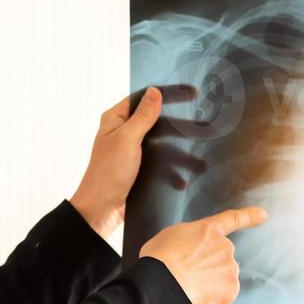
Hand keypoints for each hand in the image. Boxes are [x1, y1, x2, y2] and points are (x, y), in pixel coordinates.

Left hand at [70, 86, 198, 239]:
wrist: (101, 211)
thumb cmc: (107, 174)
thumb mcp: (127, 140)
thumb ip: (143, 117)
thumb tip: (154, 92)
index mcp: (115, 119)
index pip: (143, 98)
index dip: (165, 94)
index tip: (189, 94)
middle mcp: (122, 132)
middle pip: (156, 122)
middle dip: (178, 127)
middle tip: (202, 127)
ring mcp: (130, 151)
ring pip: (161, 145)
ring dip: (179, 154)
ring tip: (198, 162)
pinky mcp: (137, 168)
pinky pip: (159, 163)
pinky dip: (171, 170)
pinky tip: (183, 179)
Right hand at [138, 205, 267, 303]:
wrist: (162, 282)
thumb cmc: (159, 259)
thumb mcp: (170, 237)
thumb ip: (189, 241)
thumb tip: (191, 253)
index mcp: (208, 230)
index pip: (232, 219)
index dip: (249, 216)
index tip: (263, 215)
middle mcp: (225, 247)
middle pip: (220, 259)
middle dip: (208, 267)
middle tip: (186, 275)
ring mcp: (230, 268)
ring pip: (221, 279)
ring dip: (208, 284)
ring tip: (187, 286)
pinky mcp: (231, 290)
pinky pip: (223, 296)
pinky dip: (212, 300)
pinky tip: (196, 298)